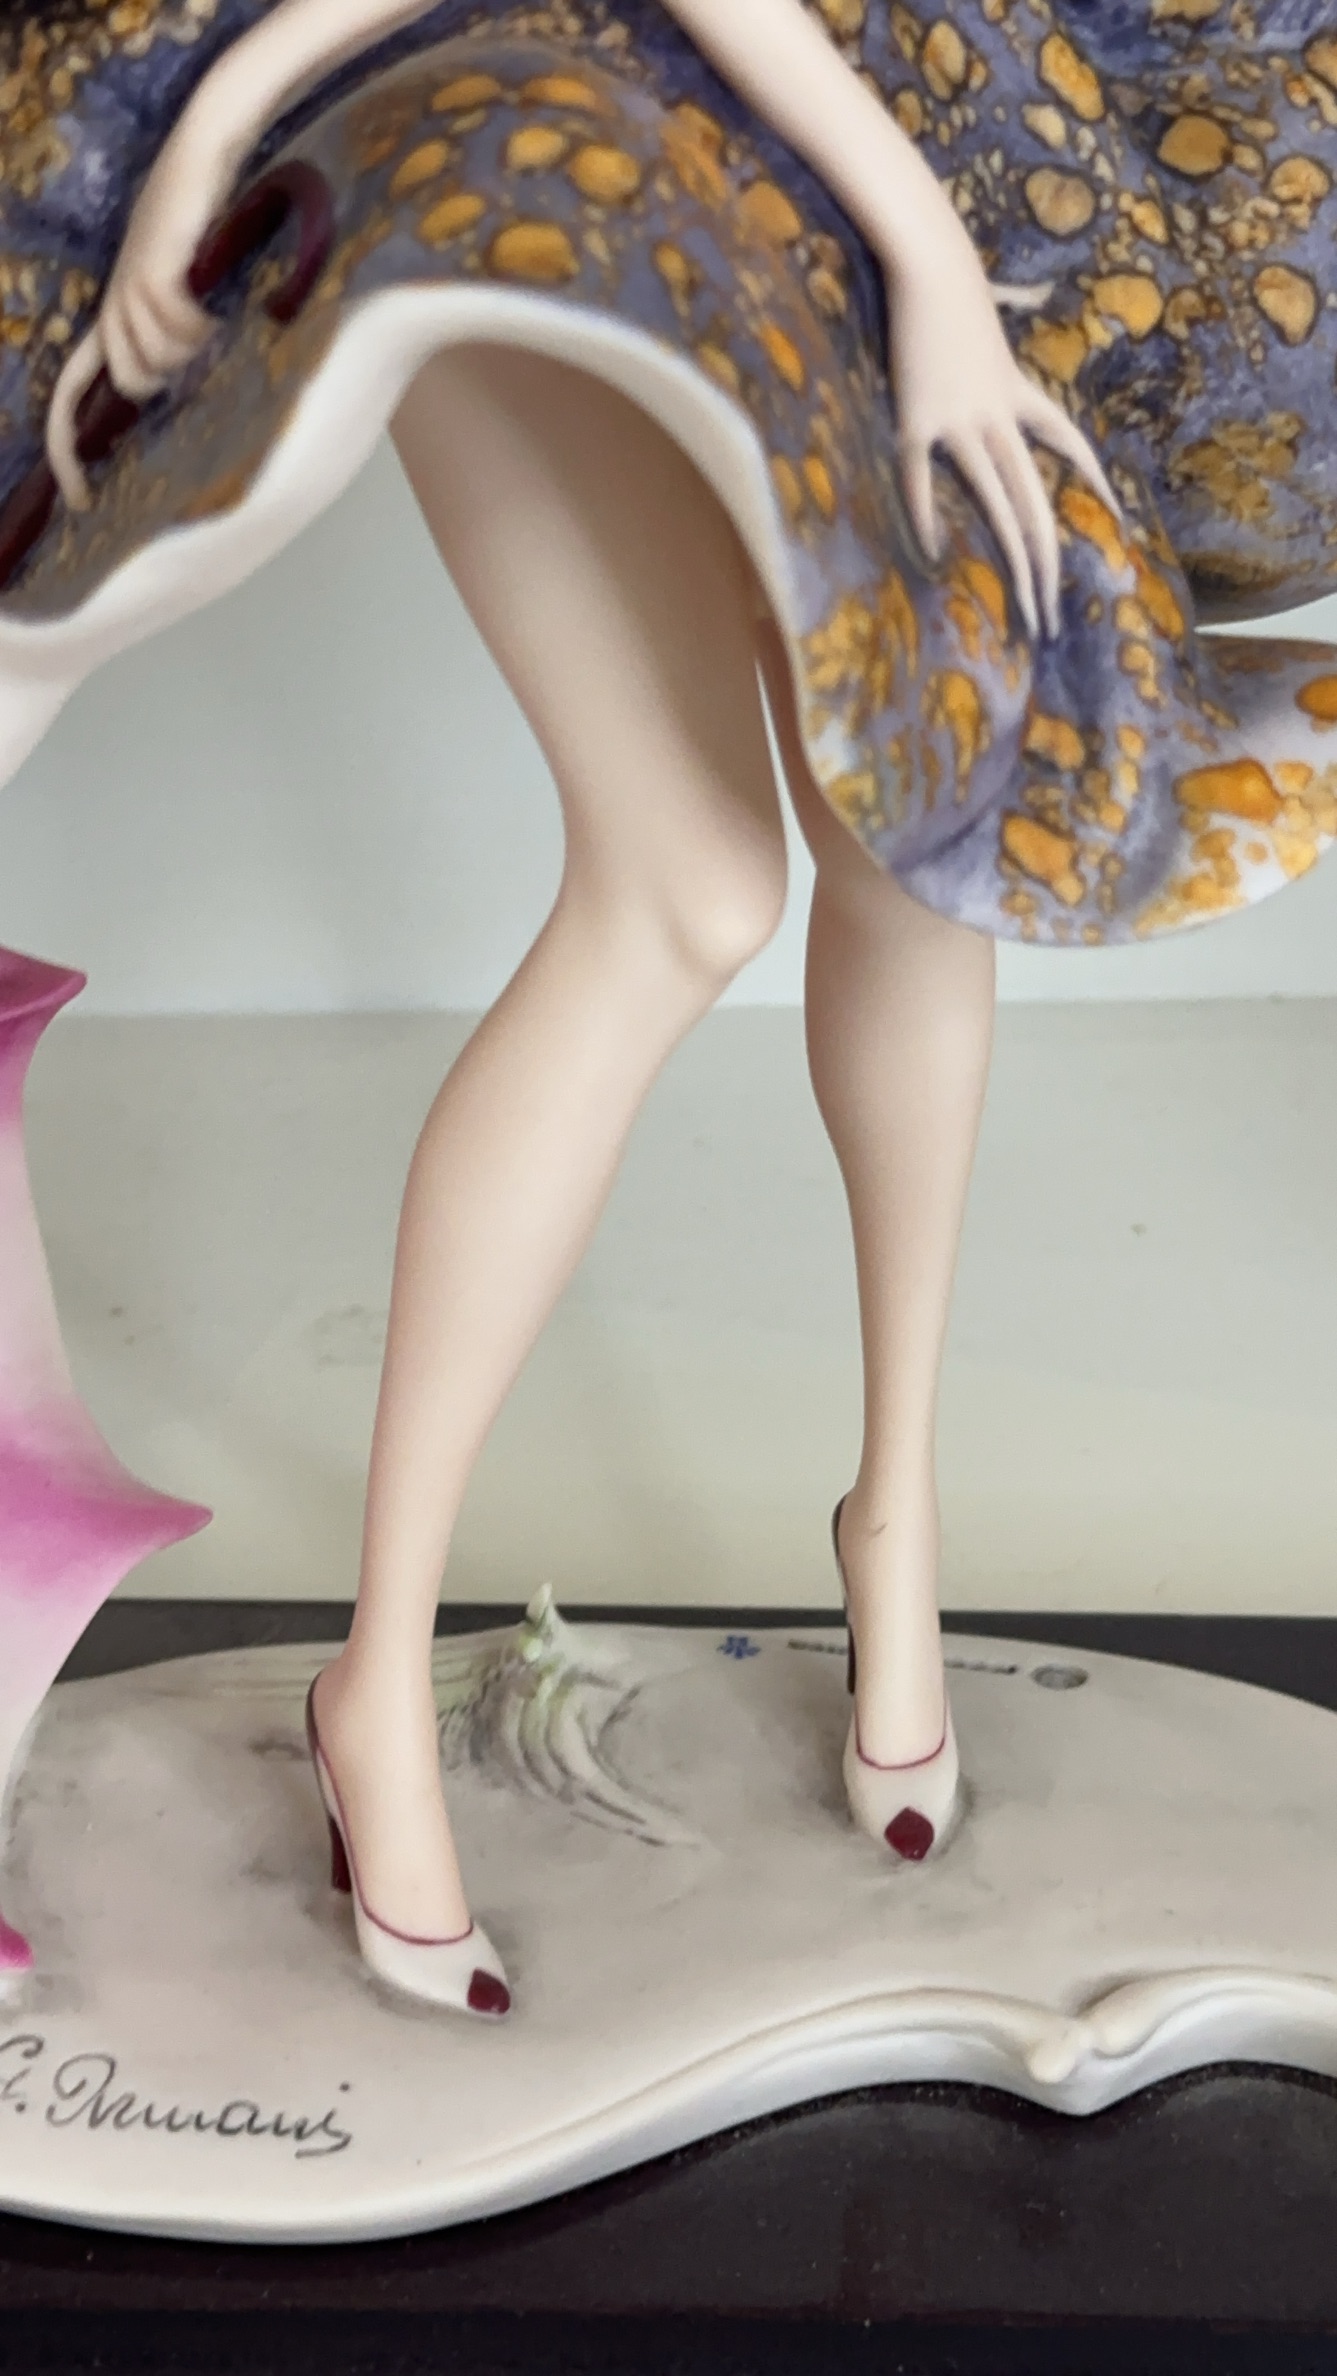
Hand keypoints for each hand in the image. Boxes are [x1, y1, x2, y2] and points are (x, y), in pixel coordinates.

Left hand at [45, 134, 232, 512]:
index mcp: (110, 312)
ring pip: (156, 360)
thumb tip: (182, 383)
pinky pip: (178, 329)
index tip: (80, 498)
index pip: (69, 393)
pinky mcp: (152, 270)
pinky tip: (213, 297)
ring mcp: (128, 285)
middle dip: (167, 373)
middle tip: (199, 336)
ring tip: (210, 308)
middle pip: (130, 382)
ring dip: (191, 344)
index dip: (66, 446)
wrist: (208, 147)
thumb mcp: (183, 290)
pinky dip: (201, 323)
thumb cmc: (203, 218)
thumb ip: (174, 336)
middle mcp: (110, 302)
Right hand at [886, 253, 1120, 640]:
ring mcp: (962, 421)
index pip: (1070, 442)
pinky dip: (925, 516)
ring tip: (1025, 605)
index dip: (1094, 479)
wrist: (931, 259)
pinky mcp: (917, 420)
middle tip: (1053, 613)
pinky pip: (921, 480)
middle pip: (1035, 499)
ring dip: (1013, 560)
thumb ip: (1016, 303)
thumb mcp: (996, 300)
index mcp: (1019, 391)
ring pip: (997, 503)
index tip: (1119, 517)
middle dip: (1046, 561)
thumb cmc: (955, 277)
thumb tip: (1034, 287)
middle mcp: (1000, 416)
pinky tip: (933, 553)